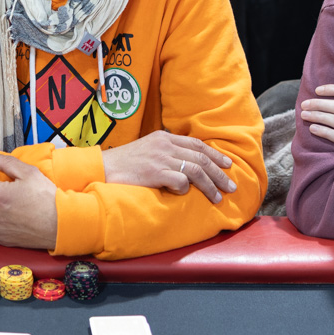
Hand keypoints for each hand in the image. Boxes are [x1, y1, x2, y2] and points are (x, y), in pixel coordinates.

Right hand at [100, 130, 235, 202]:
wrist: (102, 167)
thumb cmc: (123, 163)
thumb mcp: (147, 150)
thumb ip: (165, 152)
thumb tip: (185, 163)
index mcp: (164, 137)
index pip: (197, 144)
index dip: (215, 154)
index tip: (228, 165)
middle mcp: (165, 145)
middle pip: (201, 158)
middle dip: (219, 173)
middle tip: (231, 186)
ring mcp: (160, 158)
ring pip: (196, 170)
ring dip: (210, 185)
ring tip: (218, 197)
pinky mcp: (154, 173)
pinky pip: (180, 181)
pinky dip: (186, 189)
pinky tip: (186, 195)